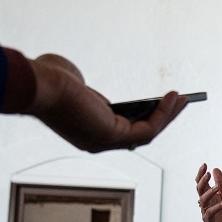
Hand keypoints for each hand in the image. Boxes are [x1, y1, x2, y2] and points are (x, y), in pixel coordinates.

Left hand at [26, 54, 188, 152]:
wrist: (38, 85)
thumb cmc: (47, 79)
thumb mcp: (69, 80)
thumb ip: (80, 85)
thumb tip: (81, 82)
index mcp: (86, 130)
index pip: (121, 128)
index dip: (143, 116)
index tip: (158, 103)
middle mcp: (96, 141)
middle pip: (138, 134)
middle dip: (162, 118)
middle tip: (178, 103)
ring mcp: (105, 142)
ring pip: (147, 133)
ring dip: (168, 117)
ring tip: (184, 100)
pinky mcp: (112, 136)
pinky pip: (147, 129)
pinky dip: (163, 114)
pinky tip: (172, 98)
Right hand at [195, 163, 221, 221]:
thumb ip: (220, 183)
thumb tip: (215, 169)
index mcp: (207, 194)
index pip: (201, 182)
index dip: (201, 174)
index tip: (204, 165)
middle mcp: (204, 201)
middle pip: (199, 189)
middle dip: (203, 181)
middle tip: (208, 174)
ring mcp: (205, 210)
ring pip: (203, 200)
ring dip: (210, 193)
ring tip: (218, 187)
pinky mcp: (209, 219)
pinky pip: (210, 213)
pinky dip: (217, 207)